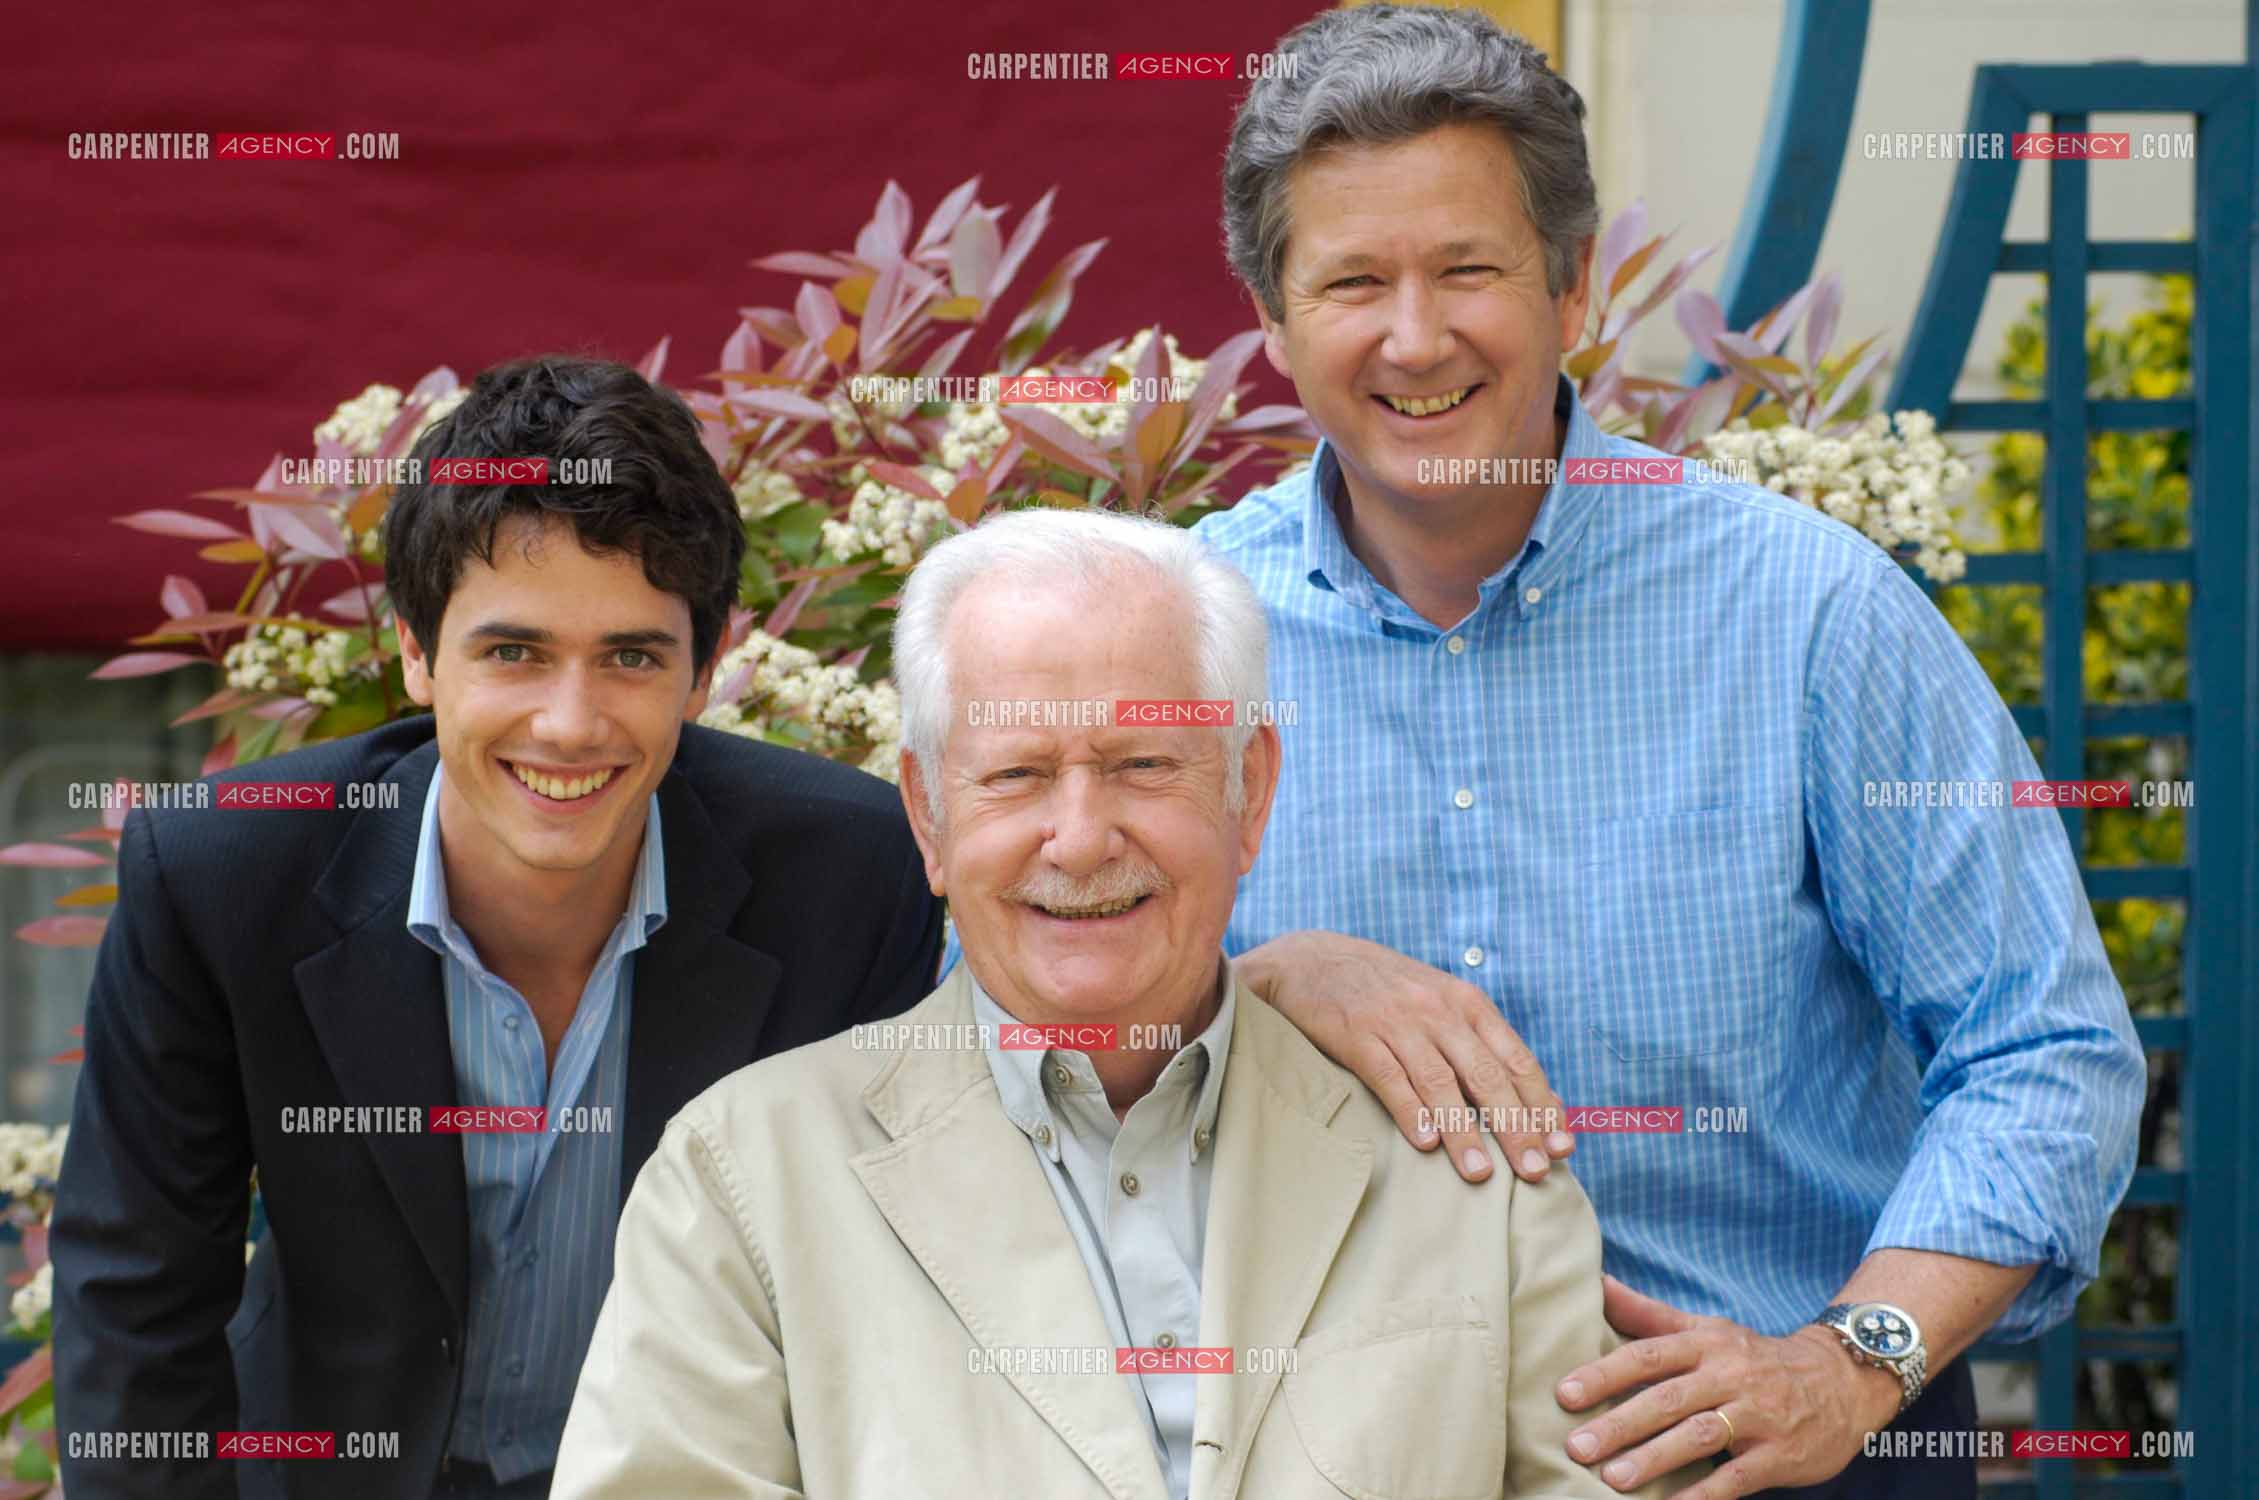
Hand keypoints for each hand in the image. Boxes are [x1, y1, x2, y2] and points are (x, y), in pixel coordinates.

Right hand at [1235, 930, 1570, 1182]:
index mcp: (1467, 1004)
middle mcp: (1439, 1010)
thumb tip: (1526, 1101)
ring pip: (1441, 1082)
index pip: (1517, 1061)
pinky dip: (1410, 1110)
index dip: (1542, 1106)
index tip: (1563, 1147)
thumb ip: (1476, 1043)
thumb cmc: (1385, 990)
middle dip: (1516, 1127)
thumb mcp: (1438, 1001)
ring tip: (1480, 1173)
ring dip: (1463, 1131)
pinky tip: (1425, 1143)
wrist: (1310, 959)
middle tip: (1535, 1171)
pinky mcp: (1358, 1035)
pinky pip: (1389, 1077)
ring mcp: (1398, 1022)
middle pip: (1487, 1077)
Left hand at [1555, 1276, 1902, 1496]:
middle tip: (1577, 1446)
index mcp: (1705, 1343)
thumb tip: (1594, 1284)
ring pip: (1700, 1436)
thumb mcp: (1705, 1328)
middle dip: (1620, 1424)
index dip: (1605, 1373)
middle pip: (1668, 1398)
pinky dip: (1704, 1494)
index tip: (1564, 1394)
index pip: (1647, 1354)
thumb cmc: (1753, 1356)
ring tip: (1613, 1479)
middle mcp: (1729, 1375)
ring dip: (1655, 1459)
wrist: (1842, 1381)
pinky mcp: (1780, 1454)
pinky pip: (1737, 1477)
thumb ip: (1647, 1314)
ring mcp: (1758, 1415)